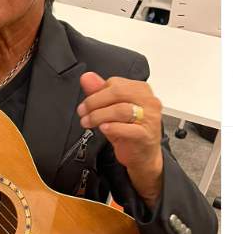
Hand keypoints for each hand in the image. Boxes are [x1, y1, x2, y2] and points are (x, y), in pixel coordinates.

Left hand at [77, 72, 163, 206]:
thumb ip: (100, 92)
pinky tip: (104, 128)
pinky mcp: (146, 135)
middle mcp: (149, 101)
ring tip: (88, 122)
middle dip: (95, 102)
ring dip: (99, 116)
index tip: (85, 104)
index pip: (116, 84)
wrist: (143, 156)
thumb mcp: (112, 110)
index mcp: (142, 90)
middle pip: (119, 93)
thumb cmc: (130, 131)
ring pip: (121, 109)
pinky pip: (128, 128)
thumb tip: (87, 77)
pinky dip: (112, 127)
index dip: (97, 93)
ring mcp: (149, 118)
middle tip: (83, 112)